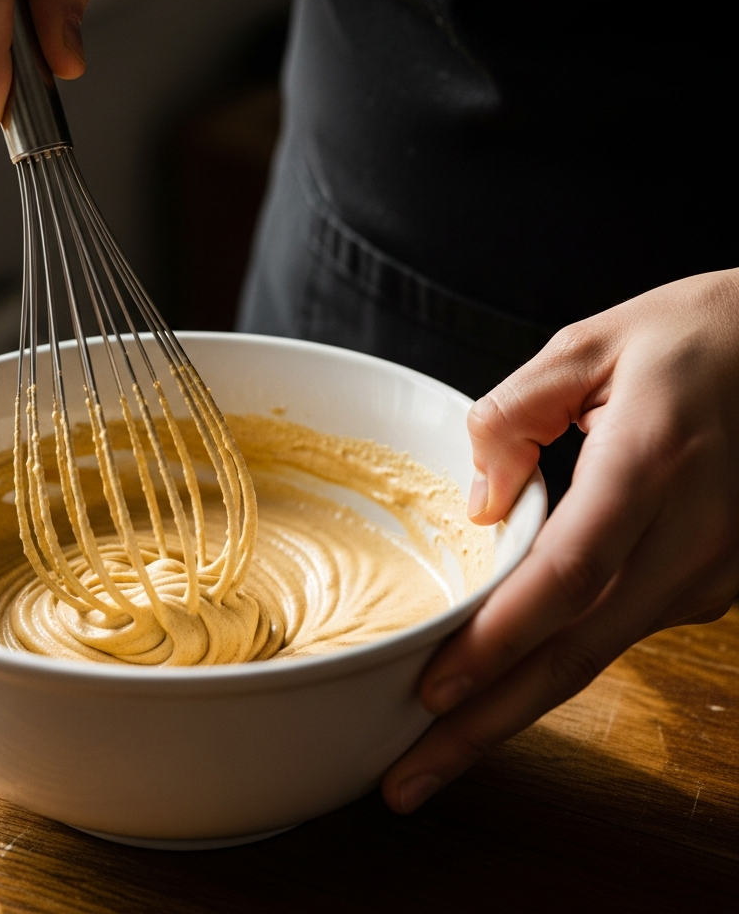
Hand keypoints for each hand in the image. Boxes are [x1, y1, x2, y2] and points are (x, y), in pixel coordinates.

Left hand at [383, 269, 738, 812]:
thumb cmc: (691, 339)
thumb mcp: (591, 346)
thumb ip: (516, 415)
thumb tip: (478, 505)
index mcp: (653, 464)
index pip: (568, 574)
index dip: (499, 640)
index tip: (433, 692)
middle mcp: (691, 537)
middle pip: (578, 649)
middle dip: (487, 722)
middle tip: (408, 778)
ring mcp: (709, 571)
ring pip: (596, 655)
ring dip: (513, 708)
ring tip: (434, 753)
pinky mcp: (707, 585)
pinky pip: (614, 632)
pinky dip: (551, 668)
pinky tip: (498, 688)